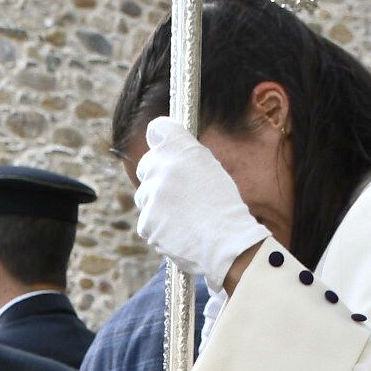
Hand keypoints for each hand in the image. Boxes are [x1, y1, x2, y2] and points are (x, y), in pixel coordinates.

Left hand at [135, 118, 266, 283]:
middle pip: (146, 165)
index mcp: (181, 148)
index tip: (165, 146)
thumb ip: (186, 157)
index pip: (157, 129)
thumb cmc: (225, 206)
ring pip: (145, 195)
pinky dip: (159, 227)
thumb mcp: (211, 168)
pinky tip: (179, 230)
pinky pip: (147, 221)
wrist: (226, 242)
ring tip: (184, 215)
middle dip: (157, 176)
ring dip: (158, 203)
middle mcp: (161, 166)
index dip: (161, 138)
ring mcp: (151, 195)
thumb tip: (168, 152)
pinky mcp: (146, 221)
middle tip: (178, 192)